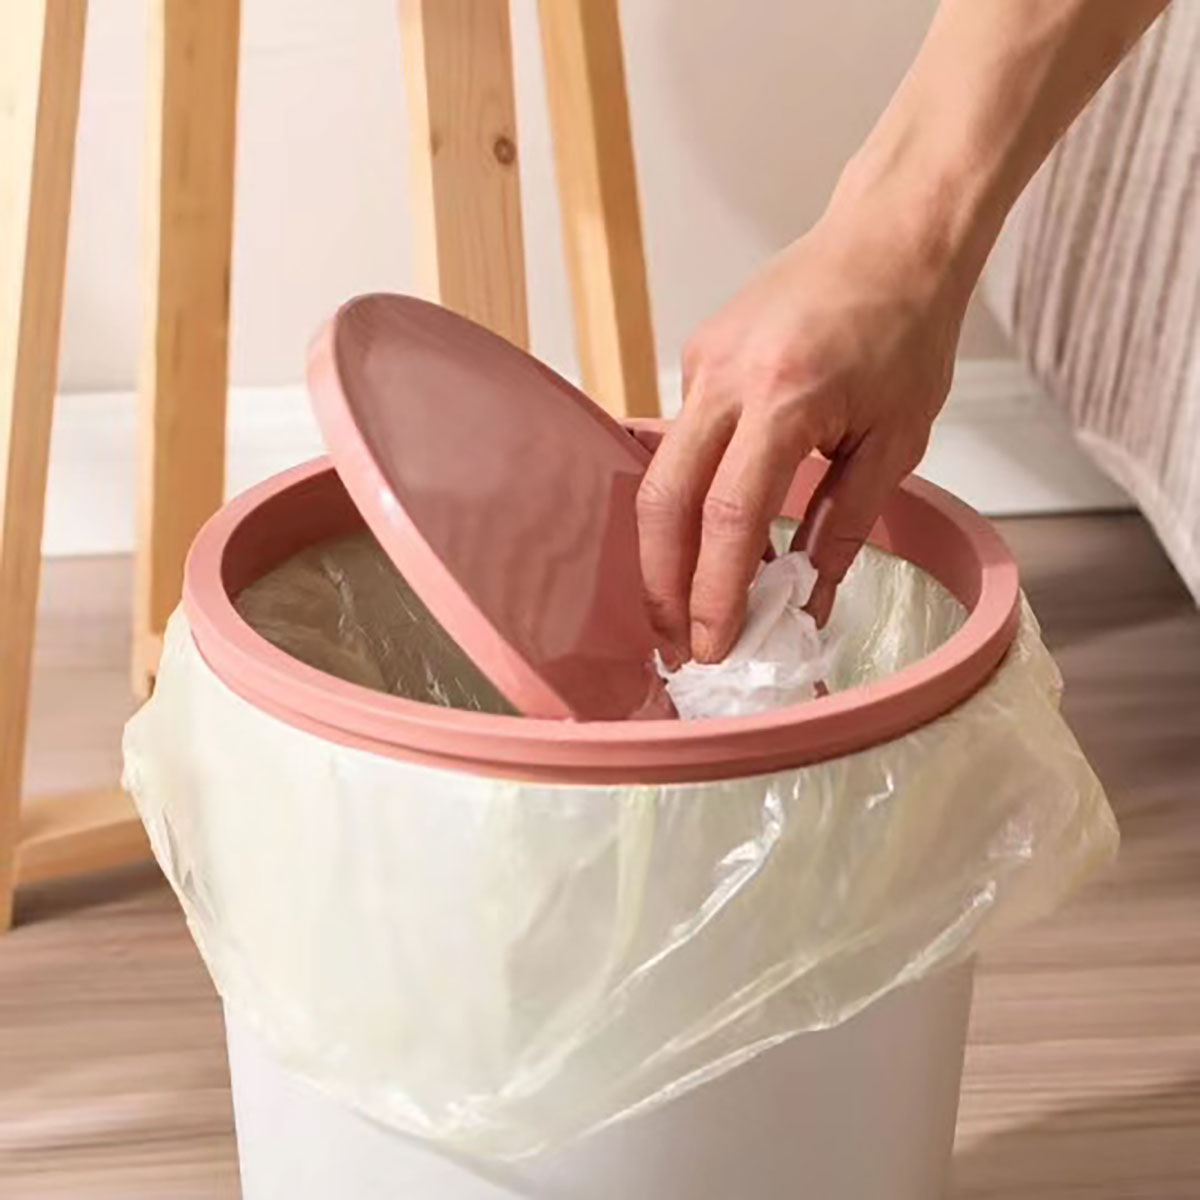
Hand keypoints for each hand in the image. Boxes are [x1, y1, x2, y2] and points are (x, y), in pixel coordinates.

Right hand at [637, 192, 971, 664]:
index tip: (713, 645)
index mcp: (786, 397)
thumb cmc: (908, 330)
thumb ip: (844, 527)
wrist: (891, 234)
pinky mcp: (697, 355)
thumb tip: (808, 606)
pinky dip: (691, 495)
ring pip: (661, 473)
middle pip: (664, 499)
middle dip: (662, 582)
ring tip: (690, 601)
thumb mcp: (896, 441)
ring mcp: (701, 360)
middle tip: (675, 640)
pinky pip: (681, 440)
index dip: (715, 591)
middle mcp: (726, 376)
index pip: (731, 516)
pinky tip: (714, 528)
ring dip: (669, 546)